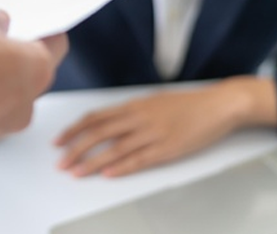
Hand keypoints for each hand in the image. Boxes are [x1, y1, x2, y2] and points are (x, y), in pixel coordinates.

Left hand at [55, 78, 276, 177]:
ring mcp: (152, 133)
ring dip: (92, 161)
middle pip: (99, 132)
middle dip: (76, 147)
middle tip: (60, 161)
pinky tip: (108, 174)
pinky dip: (122, 167)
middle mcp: (138, 117)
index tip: (59, 140)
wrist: (216, 105)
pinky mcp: (168, 148)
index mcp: (133, 105)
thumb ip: (131, 112)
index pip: (95, 117)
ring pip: (115, 148)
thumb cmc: (185, 104)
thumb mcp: (153, 102)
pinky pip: (140, 159)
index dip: (74, 129)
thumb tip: (110, 122)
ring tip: (76, 172)